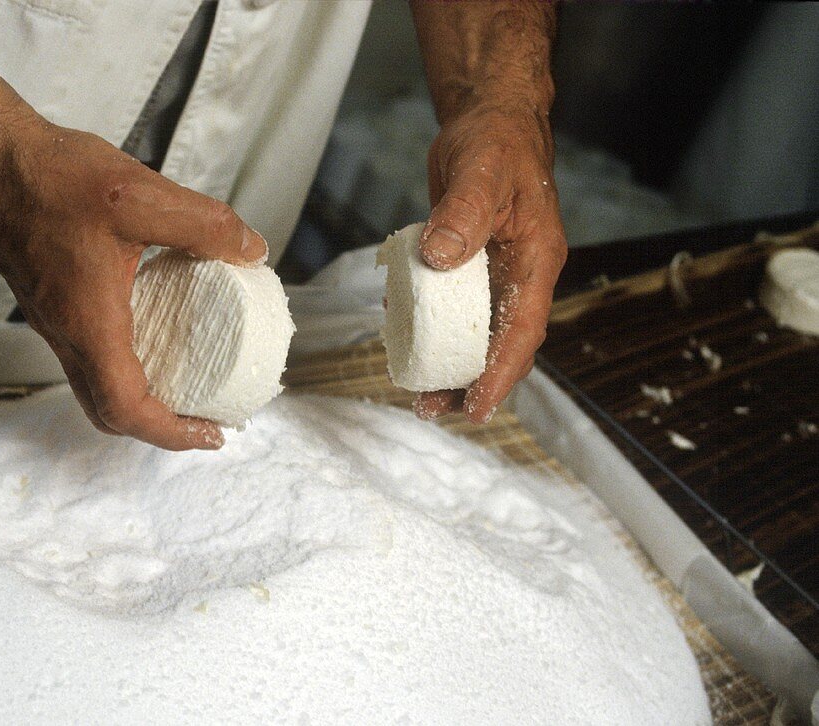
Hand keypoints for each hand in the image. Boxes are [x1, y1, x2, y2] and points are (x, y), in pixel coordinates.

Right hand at [0, 121, 267, 449]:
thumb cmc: (50, 178)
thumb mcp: (142, 196)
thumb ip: (204, 224)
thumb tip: (252, 250)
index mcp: (88, 324)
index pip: (126, 408)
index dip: (172, 433)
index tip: (212, 434)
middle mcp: (66, 333)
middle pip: (108, 412)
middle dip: (160, 427)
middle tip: (206, 417)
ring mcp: (54, 321)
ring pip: (95, 386)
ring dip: (141, 398)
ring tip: (188, 382)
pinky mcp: (51, 302)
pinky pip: (88, 355)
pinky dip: (125, 364)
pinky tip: (158, 330)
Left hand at [413, 102, 566, 423]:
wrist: (488, 120)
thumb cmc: (495, 141)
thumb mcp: (481, 171)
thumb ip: (464, 214)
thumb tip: (441, 259)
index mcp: (536, 260)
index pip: (522, 330)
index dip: (500, 373)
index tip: (476, 406)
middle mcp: (519, 275)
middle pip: (501, 344)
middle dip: (472, 382)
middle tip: (433, 409)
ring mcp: (494, 273)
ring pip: (476, 334)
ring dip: (450, 365)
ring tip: (419, 395)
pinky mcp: (468, 266)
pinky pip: (453, 309)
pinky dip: (432, 330)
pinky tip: (404, 341)